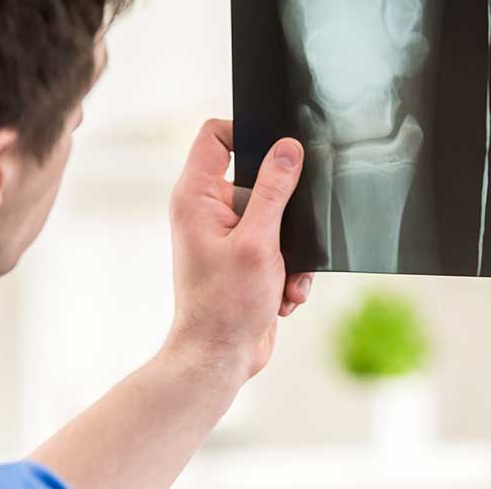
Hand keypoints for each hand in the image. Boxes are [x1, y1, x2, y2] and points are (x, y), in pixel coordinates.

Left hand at [164, 119, 314, 380]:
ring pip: (277, 217)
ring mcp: (227, 236)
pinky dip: (290, 271)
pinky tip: (284, 296)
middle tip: (289, 230)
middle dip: (286, 207)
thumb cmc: (227, 304)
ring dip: (293, 248)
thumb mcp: (258, 240)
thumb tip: (289, 148)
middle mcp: (208, 211)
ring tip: (286, 276)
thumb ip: (274, 190)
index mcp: (197, 196)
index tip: (281, 150)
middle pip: (258, 177)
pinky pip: (281, 247)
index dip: (248, 132)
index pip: (215, 135)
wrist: (220, 359)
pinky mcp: (246, 259)